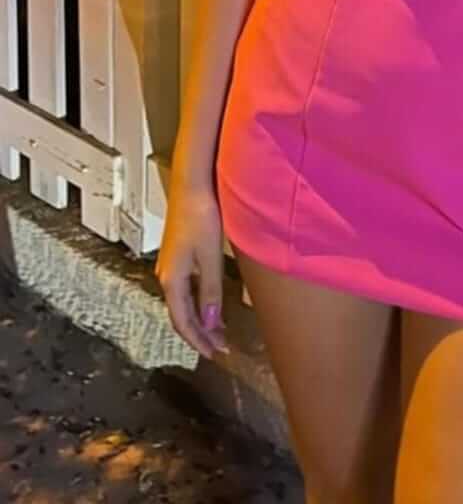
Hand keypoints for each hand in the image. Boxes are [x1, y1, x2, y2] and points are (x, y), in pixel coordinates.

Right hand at [155, 181, 229, 359]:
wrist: (191, 184)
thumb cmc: (201, 216)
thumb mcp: (210, 256)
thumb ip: (211, 290)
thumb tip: (210, 322)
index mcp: (172, 279)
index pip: (183, 322)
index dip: (198, 341)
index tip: (215, 354)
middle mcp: (166, 275)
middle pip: (180, 315)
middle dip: (199, 335)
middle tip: (219, 349)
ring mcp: (170, 265)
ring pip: (182, 303)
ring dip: (199, 320)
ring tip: (218, 333)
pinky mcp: (177, 255)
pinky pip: (185, 290)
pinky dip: (197, 303)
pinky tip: (210, 304)